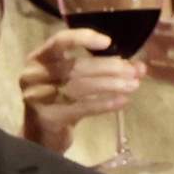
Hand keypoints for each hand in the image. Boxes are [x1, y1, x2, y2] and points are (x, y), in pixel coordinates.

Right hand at [18, 25, 147, 153]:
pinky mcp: (49, 117)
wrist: (40, 134)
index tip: (108, 43)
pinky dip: (104, 104)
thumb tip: (140, 67)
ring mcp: (39, 97)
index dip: (83, 38)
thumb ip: (104, 69)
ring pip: (80, 87)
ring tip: (133, 85)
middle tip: (133, 72)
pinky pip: (81, 108)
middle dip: (109, 68)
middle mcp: (34, 75)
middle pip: (75, 67)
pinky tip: (122, 101)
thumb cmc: (60, 99)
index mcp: (39, 58)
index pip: (60, 41)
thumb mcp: (76, 80)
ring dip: (110, 85)